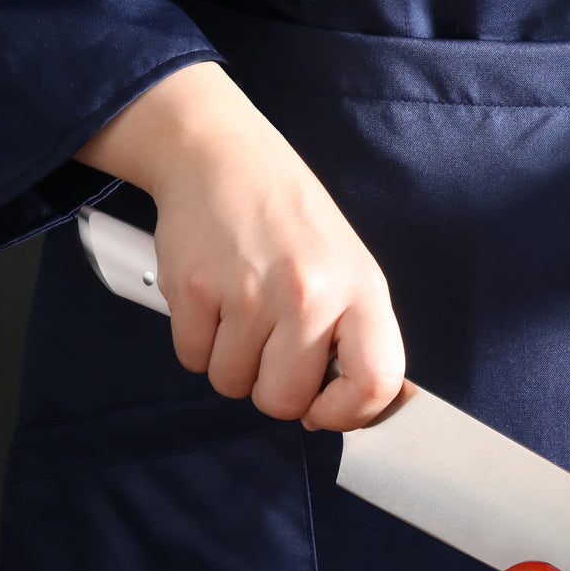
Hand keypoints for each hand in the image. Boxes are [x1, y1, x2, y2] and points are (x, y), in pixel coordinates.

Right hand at [75, 62, 404, 429]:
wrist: (223, 157)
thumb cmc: (293, 224)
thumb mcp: (350, 271)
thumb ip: (357, 340)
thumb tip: (356, 410)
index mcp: (361, 290)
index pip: (376, 383)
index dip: (348, 413)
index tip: (325, 409)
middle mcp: (309, 293)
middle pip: (285, 401)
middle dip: (274, 389)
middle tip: (273, 348)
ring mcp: (248, 292)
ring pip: (233, 385)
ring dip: (234, 363)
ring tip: (244, 314)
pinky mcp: (193, 288)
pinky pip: (193, 360)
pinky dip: (200, 342)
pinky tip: (215, 301)